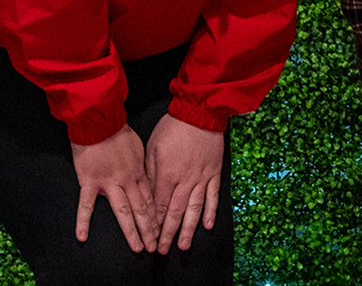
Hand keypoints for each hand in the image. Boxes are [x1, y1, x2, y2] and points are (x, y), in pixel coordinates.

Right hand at [71, 125, 156, 252]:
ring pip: (123, 212)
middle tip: (154, 247)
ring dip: (131, 232)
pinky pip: (86, 205)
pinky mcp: (89, 181)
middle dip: (149, 230)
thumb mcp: (138, 147)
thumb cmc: (117, 131)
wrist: (98, 120)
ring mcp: (108, 182)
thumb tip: (145, 179)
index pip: (150, 199)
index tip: (161, 230)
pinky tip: (82, 236)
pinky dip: (83, 221)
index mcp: (138, 172)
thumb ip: (141, 166)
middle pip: (141, 209)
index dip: (156, 217)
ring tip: (138, 248)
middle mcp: (127, 180)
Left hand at [145, 114, 225, 250]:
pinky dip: (211, 211)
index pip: (159, 206)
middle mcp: (185, 181)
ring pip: (194, 209)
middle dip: (168, 233)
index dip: (154, 225)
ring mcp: (202, 178)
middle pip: (175, 213)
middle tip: (162, 250)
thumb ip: (150, 173)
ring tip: (183, 245)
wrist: (200, 112)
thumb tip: (147, 194)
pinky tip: (208, 225)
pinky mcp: (214, 172)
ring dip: (188, 229)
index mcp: (167, 175)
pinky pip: (213, 196)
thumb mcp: (153, 148)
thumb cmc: (173, 127)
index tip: (150, 238)